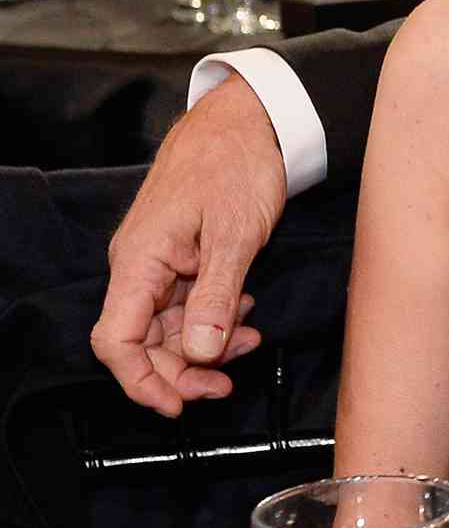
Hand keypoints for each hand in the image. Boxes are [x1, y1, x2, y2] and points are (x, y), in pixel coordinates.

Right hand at [90, 73, 286, 415]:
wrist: (252, 121)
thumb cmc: (237, 164)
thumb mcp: (234, 236)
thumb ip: (215, 297)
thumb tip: (199, 352)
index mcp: (139, 261)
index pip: (117, 340)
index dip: (142, 381)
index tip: (177, 405)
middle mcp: (141, 265)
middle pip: (144, 341)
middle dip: (183, 369)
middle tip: (226, 382)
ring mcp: (161, 261)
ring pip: (170, 326)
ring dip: (206, 345)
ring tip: (249, 341)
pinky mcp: (183, 256)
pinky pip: (188, 303)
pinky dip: (215, 317)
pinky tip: (243, 313)